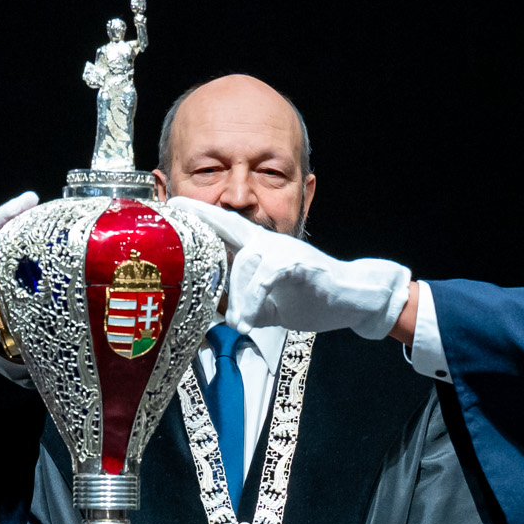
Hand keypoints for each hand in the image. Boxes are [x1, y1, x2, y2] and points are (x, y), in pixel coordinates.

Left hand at [168, 197, 410, 339]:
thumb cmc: (308, 296)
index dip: (199, 213)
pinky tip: (248, 320)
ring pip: (244, 264)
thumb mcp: (265, 303)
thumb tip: (213, 310)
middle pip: (227, 242)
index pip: (223, 224)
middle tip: (206, 272)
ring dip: (238, 298)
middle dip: (210, 250)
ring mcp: (283, 250)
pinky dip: (254, 300)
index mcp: (258, 247)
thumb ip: (240, 301)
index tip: (173, 202)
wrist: (350, 298)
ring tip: (239, 322)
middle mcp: (267, 242)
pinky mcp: (298, 264)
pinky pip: (267, 277)